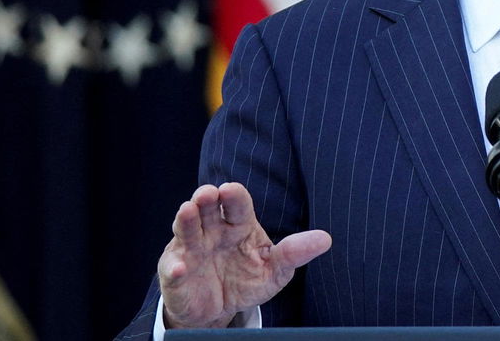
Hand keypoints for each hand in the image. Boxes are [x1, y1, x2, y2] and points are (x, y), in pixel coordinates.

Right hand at [158, 182, 331, 328]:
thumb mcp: (275, 270)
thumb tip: (326, 239)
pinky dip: (176, 267)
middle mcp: (212, 230)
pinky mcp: (175, 272)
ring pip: (186, 228)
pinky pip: (173, 268)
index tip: (231, 190)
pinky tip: (181, 268)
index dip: (234, 195)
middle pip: (207, 208)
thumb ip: (295, 253)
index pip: (237, 203)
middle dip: (205, 198)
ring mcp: (191, 248)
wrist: (219, 309)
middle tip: (207, 194)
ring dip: (185, 219)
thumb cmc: (248, 279)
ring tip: (187, 211)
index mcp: (238, 224)